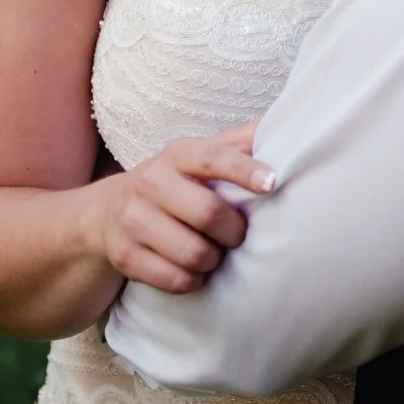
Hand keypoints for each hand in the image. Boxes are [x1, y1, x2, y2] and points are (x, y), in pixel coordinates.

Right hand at [94, 120, 276, 294]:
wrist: (109, 212)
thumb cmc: (175, 183)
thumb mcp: (200, 156)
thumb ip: (242, 143)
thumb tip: (294, 123)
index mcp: (177, 154)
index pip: (213, 157)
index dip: (244, 170)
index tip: (272, 183)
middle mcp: (151, 182)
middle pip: (208, 213)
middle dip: (234, 231)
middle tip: (238, 234)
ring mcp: (133, 220)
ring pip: (194, 253)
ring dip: (215, 260)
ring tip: (215, 252)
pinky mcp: (125, 256)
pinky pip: (176, 279)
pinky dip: (193, 280)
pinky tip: (193, 269)